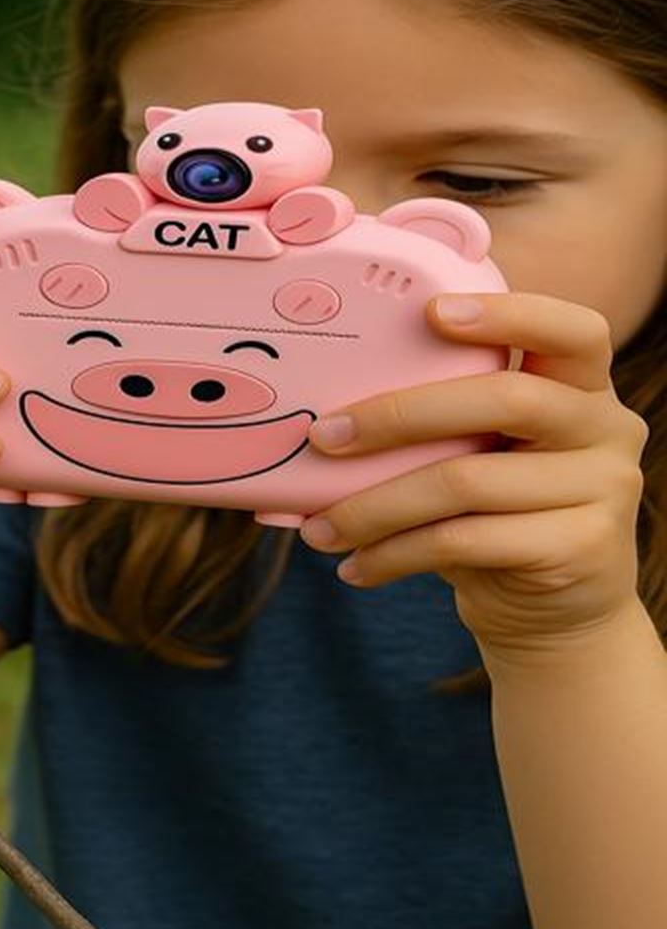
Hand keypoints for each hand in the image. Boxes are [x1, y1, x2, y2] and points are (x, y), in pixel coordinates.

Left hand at [298, 292, 650, 658]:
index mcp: (584, 388)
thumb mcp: (484, 457)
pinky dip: (395, 554)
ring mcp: (605, 490)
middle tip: (324, 438)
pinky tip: (357, 567)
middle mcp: (608, 429)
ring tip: (320, 529)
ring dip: (377, 506)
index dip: (508, 314)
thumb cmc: (501, 519)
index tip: (431, 312)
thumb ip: (442, 425)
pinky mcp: (580, 549)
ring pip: (468, 481)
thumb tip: (322, 419)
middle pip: (507, 398)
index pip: (572, 330)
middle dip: (401, 415)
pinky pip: (466, 541)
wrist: (556, 616)